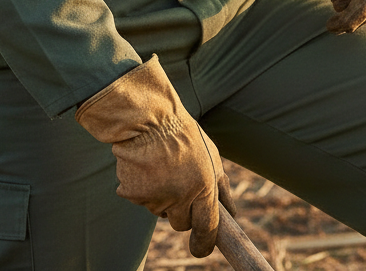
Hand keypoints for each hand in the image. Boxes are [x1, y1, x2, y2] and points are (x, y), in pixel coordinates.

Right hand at [76, 56, 232, 256]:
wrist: (146, 116)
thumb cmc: (182, 133)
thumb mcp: (210, 154)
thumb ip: (220, 186)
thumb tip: (232, 213)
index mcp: (203, 186)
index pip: (207, 228)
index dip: (204, 243)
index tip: (200, 249)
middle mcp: (180, 196)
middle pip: (181, 223)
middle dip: (181, 210)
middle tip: (178, 182)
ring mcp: (155, 198)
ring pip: (160, 210)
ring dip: (162, 195)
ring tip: (161, 164)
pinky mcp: (133, 195)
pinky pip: (141, 200)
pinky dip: (143, 187)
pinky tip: (145, 165)